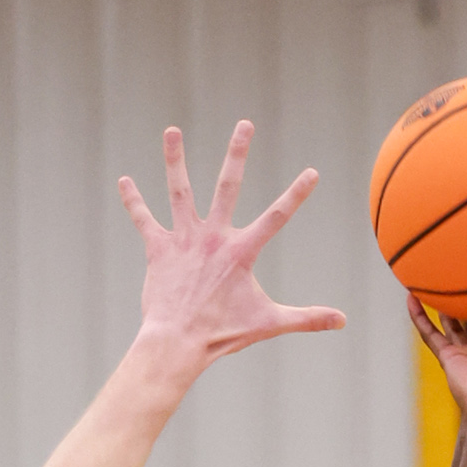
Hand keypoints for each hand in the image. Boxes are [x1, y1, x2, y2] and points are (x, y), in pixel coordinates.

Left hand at [118, 122, 344, 364]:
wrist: (178, 343)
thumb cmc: (223, 334)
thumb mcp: (269, 323)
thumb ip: (306, 318)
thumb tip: (342, 322)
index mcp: (241, 251)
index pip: (277, 217)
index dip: (297, 194)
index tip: (312, 172)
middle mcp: (213, 237)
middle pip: (227, 185)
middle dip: (238, 153)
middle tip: (244, 124)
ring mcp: (184, 240)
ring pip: (179, 190)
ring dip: (174, 159)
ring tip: (172, 130)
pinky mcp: (158, 249)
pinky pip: (144, 219)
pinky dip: (133, 201)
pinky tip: (124, 181)